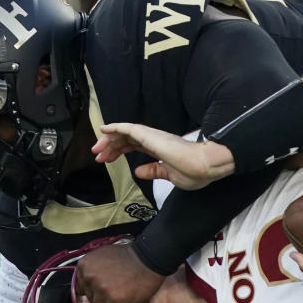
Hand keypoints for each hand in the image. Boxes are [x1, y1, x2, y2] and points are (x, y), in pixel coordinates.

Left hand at [74, 242, 163, 302]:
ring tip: (124, 295)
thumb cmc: (130, 256)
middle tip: (118, 289)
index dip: (95, 290)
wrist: (150, 257)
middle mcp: (90, 278)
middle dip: (104, 298)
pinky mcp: (116, 302)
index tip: (105, 288)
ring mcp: (102, 290)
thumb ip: (92, 269)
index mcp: (84, 266)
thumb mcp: (103, 255)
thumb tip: (86, 286)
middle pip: (91, 300)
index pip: (82, 289)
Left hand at [92, 123, 234, 189]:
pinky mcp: (151, 135)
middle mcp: (155, 140)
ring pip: (125, 133)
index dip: (120, 151)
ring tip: (97, 149)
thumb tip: (139, 172)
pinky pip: (129, 128)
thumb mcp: (170, 175)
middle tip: (98, 156)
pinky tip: (104, 131)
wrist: (205, 166)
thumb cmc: (195, 172)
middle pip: (127, 139)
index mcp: (161, 149)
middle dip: (111, 147)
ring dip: (109, 140)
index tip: (108, 160)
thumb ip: (154, 171)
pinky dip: (115, 127)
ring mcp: (153, 136)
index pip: (135, 146)